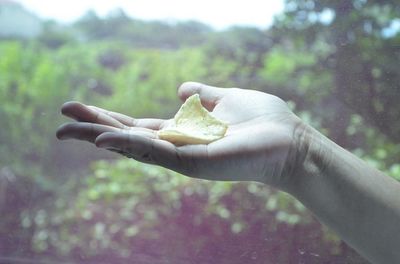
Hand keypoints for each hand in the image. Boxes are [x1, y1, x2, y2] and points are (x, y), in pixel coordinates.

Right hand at [56, 82, 302, 189]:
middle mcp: (178, 146)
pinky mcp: (195, 163)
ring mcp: (184, 157)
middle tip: (61, 120)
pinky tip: (103, 138)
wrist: (291, 142)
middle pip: (128, 137)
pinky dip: (129, 145)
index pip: (139, 125)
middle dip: (94, 128)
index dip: (110, 118)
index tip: (81, 109)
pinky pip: (157, 152)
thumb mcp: (225, 98)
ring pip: (135, 147)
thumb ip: (202, 95)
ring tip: (68, 129)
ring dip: (101, 137)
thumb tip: (180, 89)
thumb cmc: (263, 120)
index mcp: (184, 130)